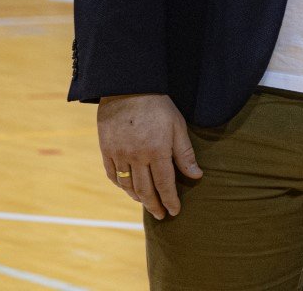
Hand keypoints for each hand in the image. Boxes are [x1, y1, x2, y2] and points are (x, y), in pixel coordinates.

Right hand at [97, 94, 201, 218]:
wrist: (128, 88)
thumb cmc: (158, 106)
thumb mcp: (177, 126)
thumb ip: (185, 153)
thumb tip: (196, 175)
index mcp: (157, 151)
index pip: (164, 184)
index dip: (170, 200)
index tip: (174, 211)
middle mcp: (136, 157)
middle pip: (145, 190)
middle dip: (154, 205)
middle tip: (161, 215)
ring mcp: (119, 154)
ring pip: (127, 185)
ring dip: (138, 197)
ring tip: (147, 203)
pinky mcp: (106, 150)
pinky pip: (112, 175)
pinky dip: (120, 185)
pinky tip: (128, 189)